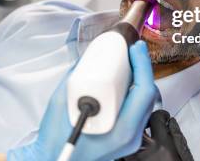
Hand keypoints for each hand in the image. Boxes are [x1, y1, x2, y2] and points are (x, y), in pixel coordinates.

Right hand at [7, 41, 156, 160]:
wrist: (51, 160)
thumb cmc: (55, 141)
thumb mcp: (62, 101)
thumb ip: (77, 76)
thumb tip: (89, 58)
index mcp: (120, 130)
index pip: (143, 91)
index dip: (142, 64)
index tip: (135, 49)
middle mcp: (130, 136)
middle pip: (148, 95)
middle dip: (141, 69)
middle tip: (131, 53)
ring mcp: (129, 139)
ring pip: (144, 103)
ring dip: (138, 80)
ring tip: (127, 64)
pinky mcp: (125, 138)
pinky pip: (137, 110)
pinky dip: (132, 93)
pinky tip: (122, 83)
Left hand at [117, 110, 193, 160]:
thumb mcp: (183, 155)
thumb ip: (175, 137)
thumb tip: (169, 123)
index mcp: (163, 145)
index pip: (156, 118)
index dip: (160, 115)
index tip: (162, 117)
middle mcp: (145, 150)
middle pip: (138, 124)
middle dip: (144, 121)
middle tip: (149, 124)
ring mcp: (133, 160)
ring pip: (127, 138)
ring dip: (133, 136)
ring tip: (140, 140)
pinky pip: (120, 155)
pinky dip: (125, 151)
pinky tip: (133, 153)